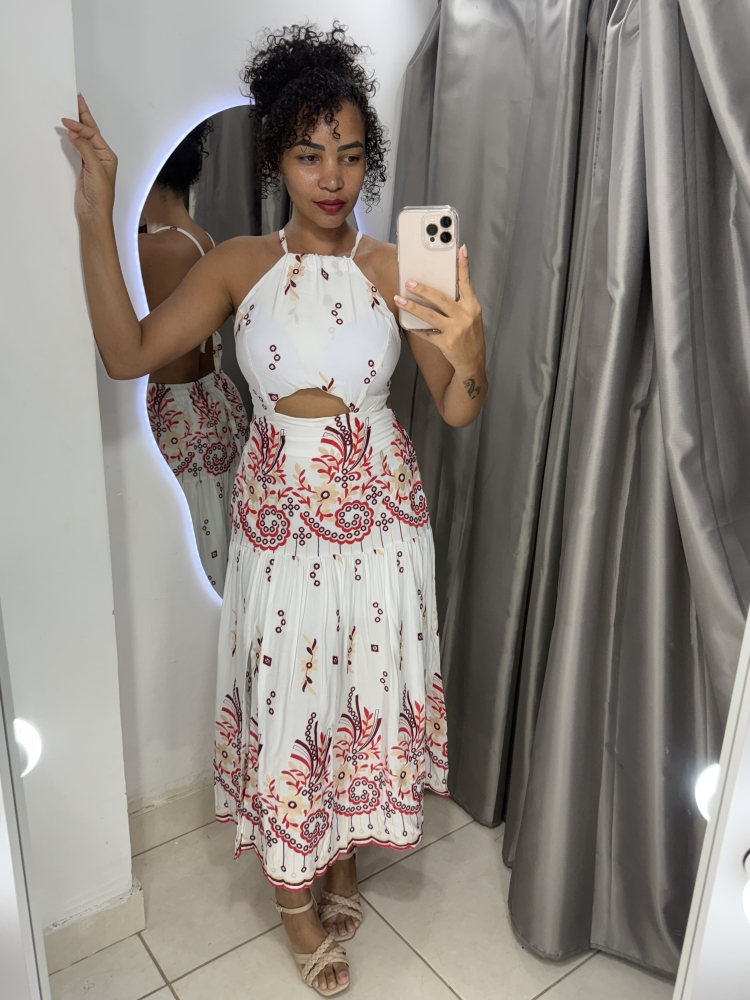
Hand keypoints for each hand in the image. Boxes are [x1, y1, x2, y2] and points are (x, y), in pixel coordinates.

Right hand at [61, 94, 117, 219]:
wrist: (94, 213)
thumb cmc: (101, 196)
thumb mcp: (95, 169)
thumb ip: (85, 149)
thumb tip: (74, 133)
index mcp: (108, 155)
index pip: (92, 134)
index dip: (80, 126)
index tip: (67, 122)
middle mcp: (101, 156)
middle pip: (90, 132)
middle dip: (83, 116)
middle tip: (76, 99)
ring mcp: (91, 161)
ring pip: (83, 138)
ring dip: (77, 125)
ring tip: (72, 111)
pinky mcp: (83, 168)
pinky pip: (77, 148)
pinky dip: (72, 138)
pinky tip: (68, 132)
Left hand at [394, 245, 484, 372]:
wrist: (473, 362)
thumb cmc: (470, 335)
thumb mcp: (471, 315)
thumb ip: (459, 301)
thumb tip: (439, 285)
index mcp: (472, 306)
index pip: (467, 282)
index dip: (463, 266)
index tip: (460, 249)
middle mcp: (465, 317)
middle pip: (441, 299)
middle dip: (423, 290)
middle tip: (409, 282)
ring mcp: (455, 330)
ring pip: (430, 316)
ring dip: (412, 307)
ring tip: (399, 299)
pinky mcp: (445, 343)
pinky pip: (426, 333)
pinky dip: (415, 327)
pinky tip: (404, 321)